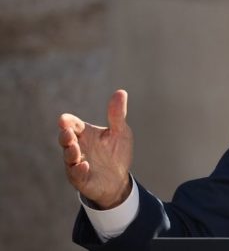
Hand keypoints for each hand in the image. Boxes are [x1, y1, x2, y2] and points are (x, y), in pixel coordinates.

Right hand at [58, 90, 133, 208]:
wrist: (118, 179)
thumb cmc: (116, 153)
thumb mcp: (120, 132)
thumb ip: (117, 115)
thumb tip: (121, 91)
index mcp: (85, 134)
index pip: (73, 125)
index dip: (68, 122)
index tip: (64, 119)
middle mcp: (77, 147)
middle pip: (66, 140)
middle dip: (65, 136)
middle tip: (67, 132)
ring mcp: (76, 164)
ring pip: (68, 157)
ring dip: (70, 153)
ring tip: (74, 148)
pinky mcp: (81, 179)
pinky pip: (76, 175)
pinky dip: (79, 170)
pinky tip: (84, 165)